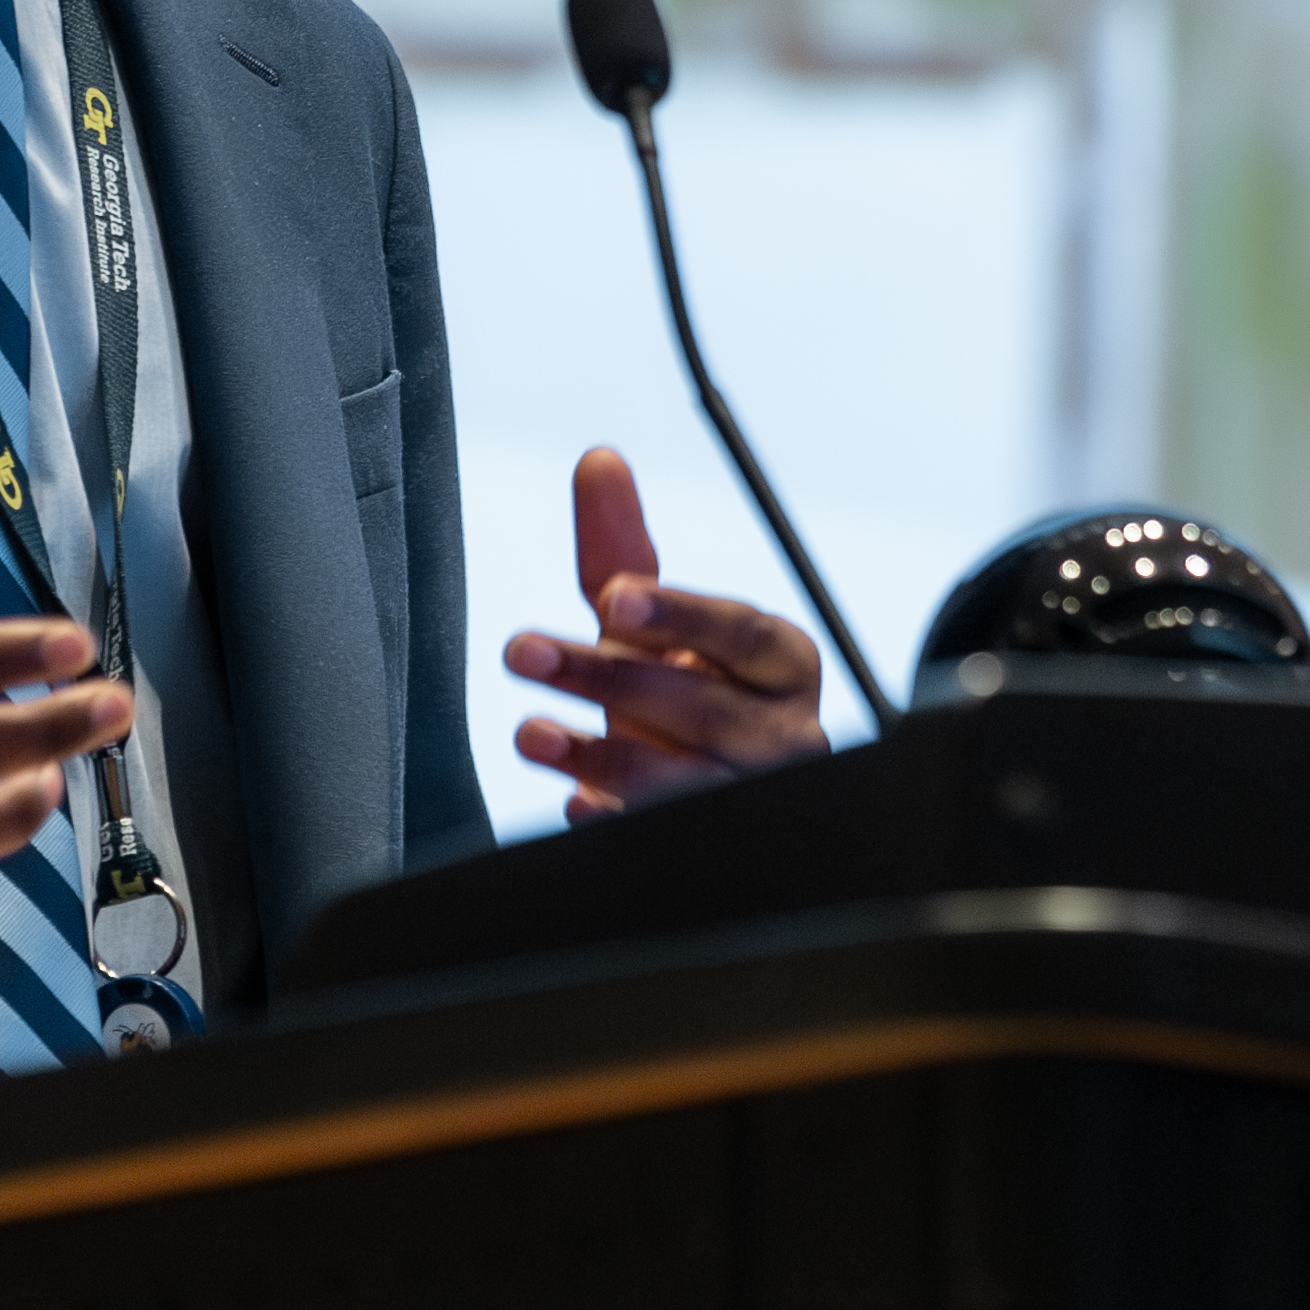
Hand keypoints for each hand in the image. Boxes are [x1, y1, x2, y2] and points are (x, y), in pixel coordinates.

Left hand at [502, 447, 831, 822]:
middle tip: (521, 650)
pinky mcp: (725, 850)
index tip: (610, 599)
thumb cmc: (685, 698)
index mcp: (782, 662)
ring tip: (529, 734)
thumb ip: (623, 555)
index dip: (677, 615)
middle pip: (705, 705)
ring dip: (603, 758)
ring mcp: (757, 798)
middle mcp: (787, 731)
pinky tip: (576, 808)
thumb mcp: (653, 632)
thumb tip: (597, 460)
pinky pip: (674, 843)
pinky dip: (621, 826)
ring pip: (690, 782)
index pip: (738, 631)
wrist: (711, 802)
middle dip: (607, 678)